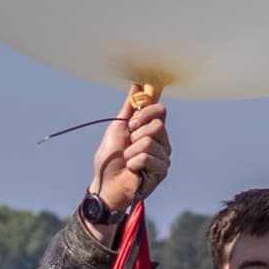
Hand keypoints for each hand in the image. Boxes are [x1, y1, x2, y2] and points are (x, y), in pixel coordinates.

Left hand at [89, 86, 170, 214]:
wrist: (105, 183)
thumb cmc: (110, 158)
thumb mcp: (117, 127)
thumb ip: (129, 107)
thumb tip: (137, 85)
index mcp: (151, 129)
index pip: (160, 110)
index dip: (144, 114)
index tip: (131, 124)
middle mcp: (161, 141)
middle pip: (157, 125)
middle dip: (135, 134)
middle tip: (128, 146)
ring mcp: (163, 157)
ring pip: (150, 142)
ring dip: (132, 151)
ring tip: (128, 160)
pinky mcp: (161, 171)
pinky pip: (148, 158)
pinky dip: (134, 163)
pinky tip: (132, 170)